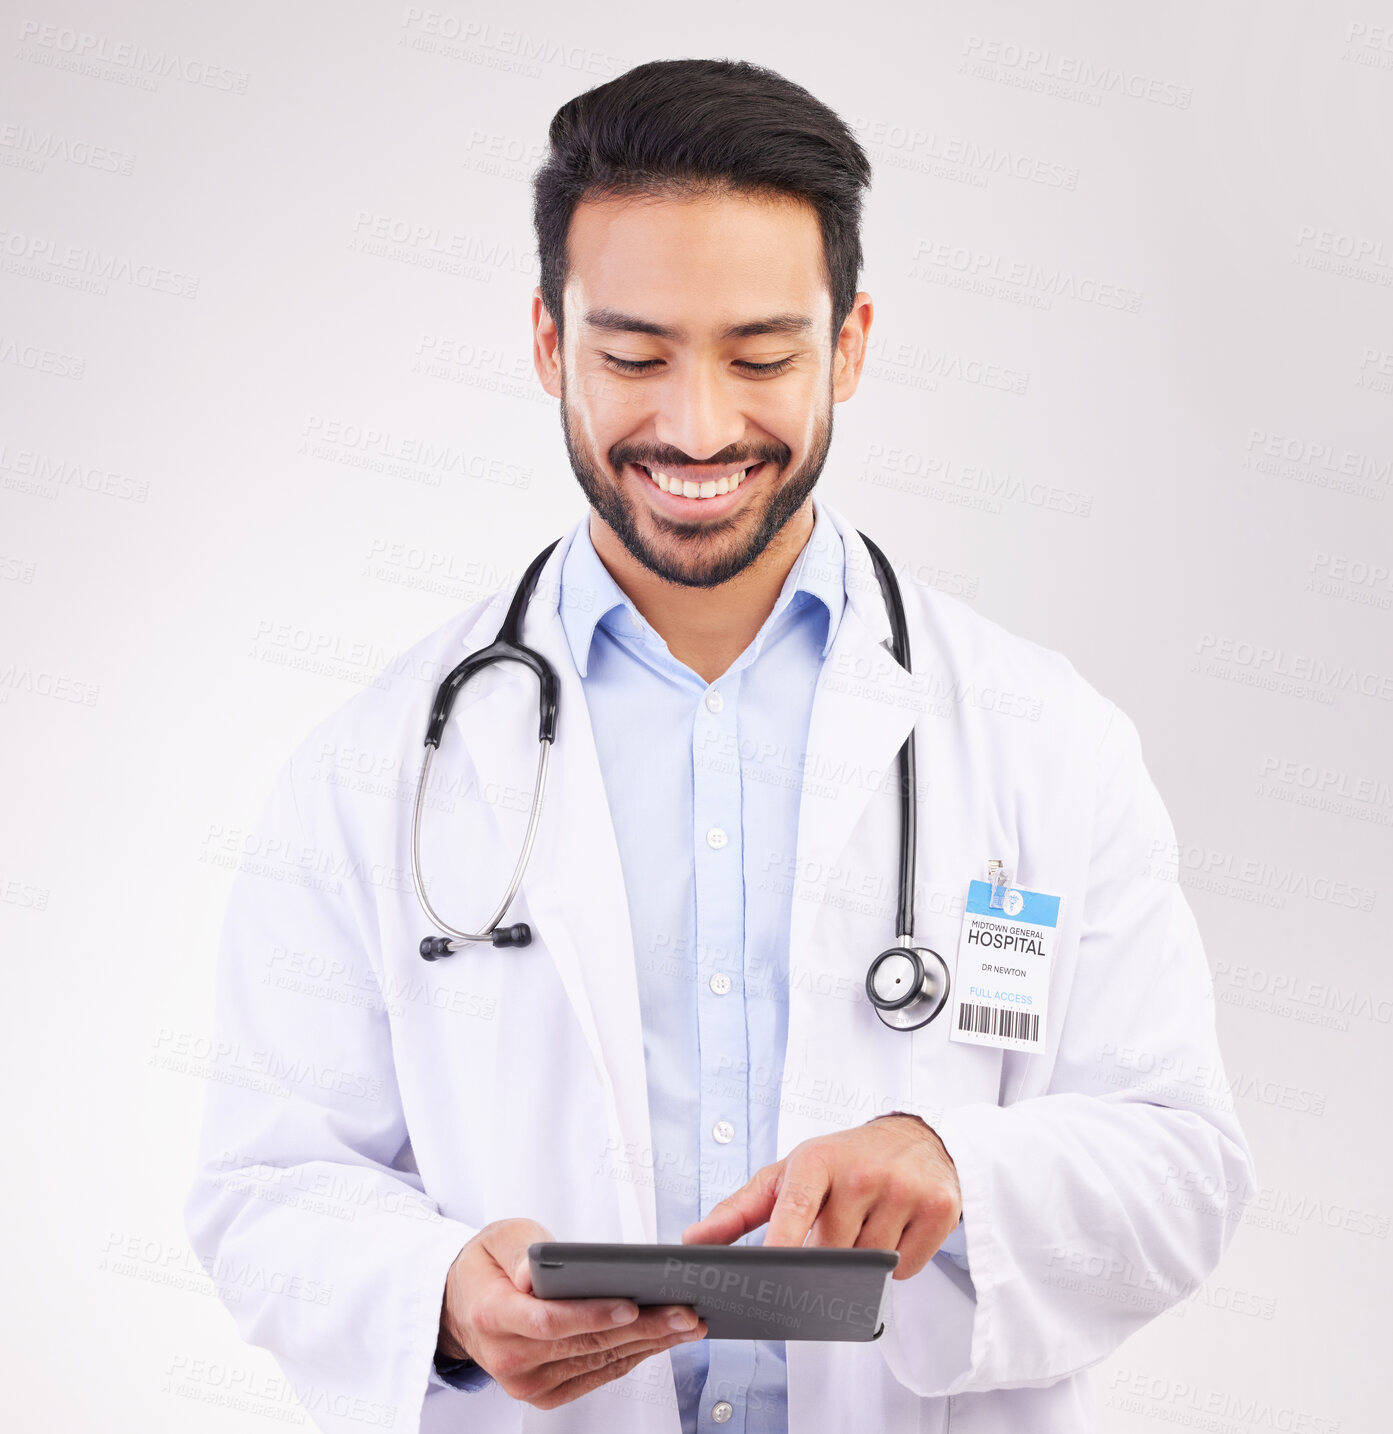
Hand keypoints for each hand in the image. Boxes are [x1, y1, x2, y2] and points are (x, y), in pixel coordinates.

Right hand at [438, 1219, 706, 1408]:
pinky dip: (631, 1357)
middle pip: (584, 1345)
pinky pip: (596, 1376)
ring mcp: (527, 1383)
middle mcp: (508, 1357)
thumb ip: (519, 1253)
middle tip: (683, 1311)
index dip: (591, 1315)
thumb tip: (533, 1273)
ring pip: (598, 1363)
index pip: (548, 1321)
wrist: (465, 1305)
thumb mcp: (500, 1238)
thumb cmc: (488, 1265)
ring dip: (648, 1344)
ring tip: (685, 1323)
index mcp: (492, 1315)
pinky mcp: (545, 1394)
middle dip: (642, 1328)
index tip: (631, 1305)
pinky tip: (660, 1340)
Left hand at [679, 1114, 961, 1279]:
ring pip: (869, 1264)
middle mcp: (861, 1171)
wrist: (915, 1137)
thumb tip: (691, 1242)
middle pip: (830, 1252)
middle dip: (825, 1255)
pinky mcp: (939, 1209)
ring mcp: (903, 1189)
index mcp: (817, 1160)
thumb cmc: (841, 1160)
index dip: (781, 1243)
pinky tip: (893, 1229)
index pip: (794, 1207)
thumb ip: (738, 1211)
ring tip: (863, 1223)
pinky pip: (905, 1268)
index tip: (769, 1270)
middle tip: (830, 1230)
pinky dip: (895, 1263)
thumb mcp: (787, 1174)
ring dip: (860, 1261)